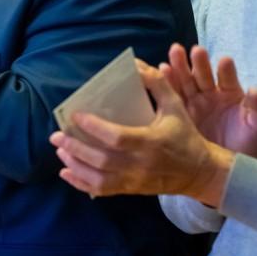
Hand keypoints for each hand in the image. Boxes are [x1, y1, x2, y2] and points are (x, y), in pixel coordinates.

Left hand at [49, 63, 232, 204]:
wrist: (200, 173)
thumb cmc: (185, 136)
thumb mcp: (176, 106)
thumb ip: (157, 84)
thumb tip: (136, 65)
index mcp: (151, 142)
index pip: (117, 137)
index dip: (94, 127)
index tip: (76, 115)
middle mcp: (140, 165)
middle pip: (101, 160)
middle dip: (75, 148)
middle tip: (56, 136)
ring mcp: (135, 181)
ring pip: (98, 179)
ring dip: (75, 165)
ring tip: (59, 150)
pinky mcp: (131, 190)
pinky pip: (102, 191)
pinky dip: (81, 184)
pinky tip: (66, 172)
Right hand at [161, 44, 256, 158]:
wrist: (227, 168)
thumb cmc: (247, 144)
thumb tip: (255, 91)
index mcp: (231, 94)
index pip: (228, 79)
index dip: (226, 70)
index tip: (224, 61)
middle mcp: (210, 95)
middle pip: (202, 75)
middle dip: (198, 62)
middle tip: (194, 50)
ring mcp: (194, 102)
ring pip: (185, 81)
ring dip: (179, 67)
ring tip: (173, 53)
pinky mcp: (179, 113)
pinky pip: (171, 96)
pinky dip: (166, 83)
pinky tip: (161, 71)